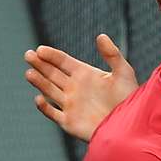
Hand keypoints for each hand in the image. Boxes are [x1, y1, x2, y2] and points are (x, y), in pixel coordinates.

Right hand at [24, 34, 138, 141]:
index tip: (40, 49)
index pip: (63, 61)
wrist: (131, 125)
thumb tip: (101, 35)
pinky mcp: (69, 121)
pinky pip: (52, 113)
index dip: (51, 55)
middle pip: (52, 73)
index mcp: (85, 74)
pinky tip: (39, 98)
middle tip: (28, 55)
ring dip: (39, 82)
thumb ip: (112, 54)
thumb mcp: (123, 73)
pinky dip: (44, 107)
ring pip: (49, 90)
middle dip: (40, 64)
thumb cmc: (129, 99)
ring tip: (29, 72)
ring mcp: (70, 104)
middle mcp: (74, 88)